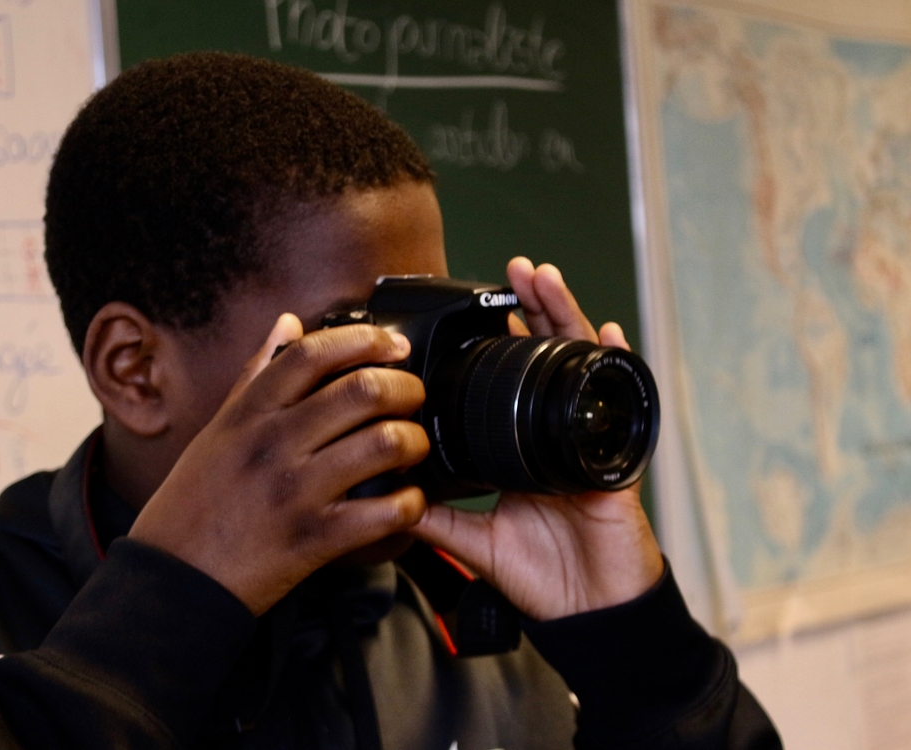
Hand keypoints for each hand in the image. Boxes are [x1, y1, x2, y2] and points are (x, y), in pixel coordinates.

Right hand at [129, 315, 430, 614]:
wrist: (173, 580)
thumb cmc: (193, 504)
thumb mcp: (217, 430)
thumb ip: (255, 375)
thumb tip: (288, 323)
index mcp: (249, 414)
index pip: (312, 353)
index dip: (363, 339)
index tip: (392, 344)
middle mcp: (273, 445)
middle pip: (361, 390)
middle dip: (405, 388)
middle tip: (413, 397)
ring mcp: (296, 492)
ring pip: (383, 443)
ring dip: (413, 441)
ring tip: (413, 446)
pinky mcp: (314, 540)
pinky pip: (384, 512)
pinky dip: (410, 503)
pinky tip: (407, 501)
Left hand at [410, 258, 663, 621]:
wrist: (588, 614)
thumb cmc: (541, 577)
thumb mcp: (473, 542)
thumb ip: (437, 518)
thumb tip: (392, 496)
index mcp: (521, 448)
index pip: (510, 380)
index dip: (498, 344)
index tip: (473, 311)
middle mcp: (554, 435)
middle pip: (546, 357)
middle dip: (531, 310)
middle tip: (513, 270)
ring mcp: (588, 440)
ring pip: (579, 366)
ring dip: (565, 317)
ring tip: (545, 279)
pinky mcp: (614, 457)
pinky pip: (620, 402)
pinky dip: (615, 365)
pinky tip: (606, 331)